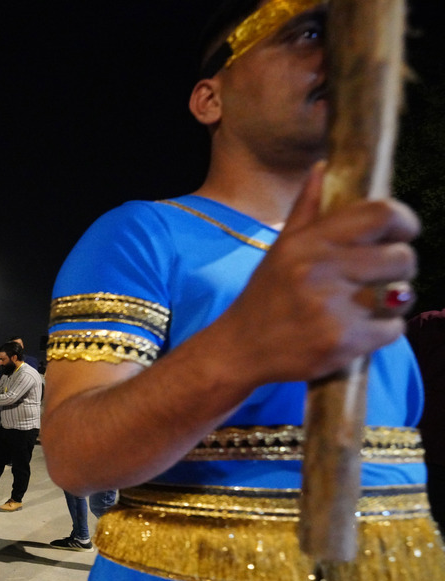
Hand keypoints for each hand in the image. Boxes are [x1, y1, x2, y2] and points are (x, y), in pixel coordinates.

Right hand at [214, 163, 418, 385]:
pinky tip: (357, 331)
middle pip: (402, 258)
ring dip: (392, 302)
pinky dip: (382, 332)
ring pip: (402, 296)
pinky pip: (393, 329)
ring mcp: (333, 309)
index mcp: (309, 244)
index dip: (404, 222)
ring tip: (367, 306)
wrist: (239, 350)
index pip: (381, 215)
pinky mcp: (343, 342)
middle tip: (380, 277)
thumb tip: (322, 168)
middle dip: (399, 268)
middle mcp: (320, 272)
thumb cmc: (264, 298)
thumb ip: (307, 210)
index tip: (402, 233)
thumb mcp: (280, 250)